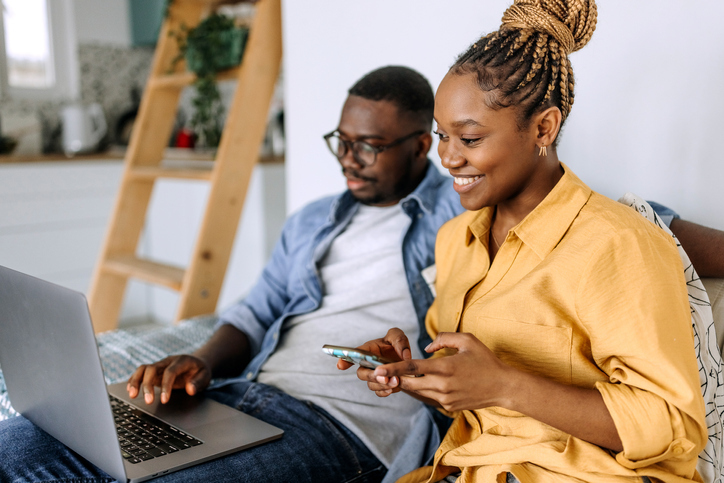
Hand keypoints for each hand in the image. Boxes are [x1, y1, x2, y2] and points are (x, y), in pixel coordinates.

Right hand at [126, 355, 211, 404]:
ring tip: (132, 395)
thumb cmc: (200, 371)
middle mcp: (167, 362)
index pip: (170, 372)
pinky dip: (134, 381)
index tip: (164, 400)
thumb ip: (198, 382)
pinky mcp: (154, 372)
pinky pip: (141, 373)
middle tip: (148, 401)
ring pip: (143, 369)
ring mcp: (159, 366)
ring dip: (136, 381)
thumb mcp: (205, 376)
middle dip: (147, 385)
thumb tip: (190, 389)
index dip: (166, 386)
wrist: (196, 363)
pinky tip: (130, 391)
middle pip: (152, 369)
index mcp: (181, 361)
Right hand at [336, 328, 411, 397]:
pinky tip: (393, 388)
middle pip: (362, 373)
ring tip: (395, 382)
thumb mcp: (398, 336)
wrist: (406, 360)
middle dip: (371, 376)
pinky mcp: (381, 385)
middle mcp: (368, 363)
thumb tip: (405, 356)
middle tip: (385, 378)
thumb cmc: (397, 344)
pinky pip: (379, 392)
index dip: (345, 359)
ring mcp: (374, 375)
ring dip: (381, 385)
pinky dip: (385, 392)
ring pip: (370, 384)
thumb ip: (400, 341)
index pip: (354, 353)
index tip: (340, 366)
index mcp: (368, 349)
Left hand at [370, 332, 513, 411]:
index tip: (377, 369)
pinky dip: (421, 390)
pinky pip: (428, 397)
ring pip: (417, 392)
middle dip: (394, 378)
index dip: (393, 368)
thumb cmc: (485, 361)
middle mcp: (442, 386)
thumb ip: (444, 338)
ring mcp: (444, 399)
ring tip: (397, 376)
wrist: (502, 387)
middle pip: (409, 383)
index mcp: (445, 368)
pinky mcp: (447, 407)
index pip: (412, 368)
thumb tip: (427, 346)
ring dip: (407, 384)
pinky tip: (420, 382)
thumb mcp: (467, 340)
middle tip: (379, 372)